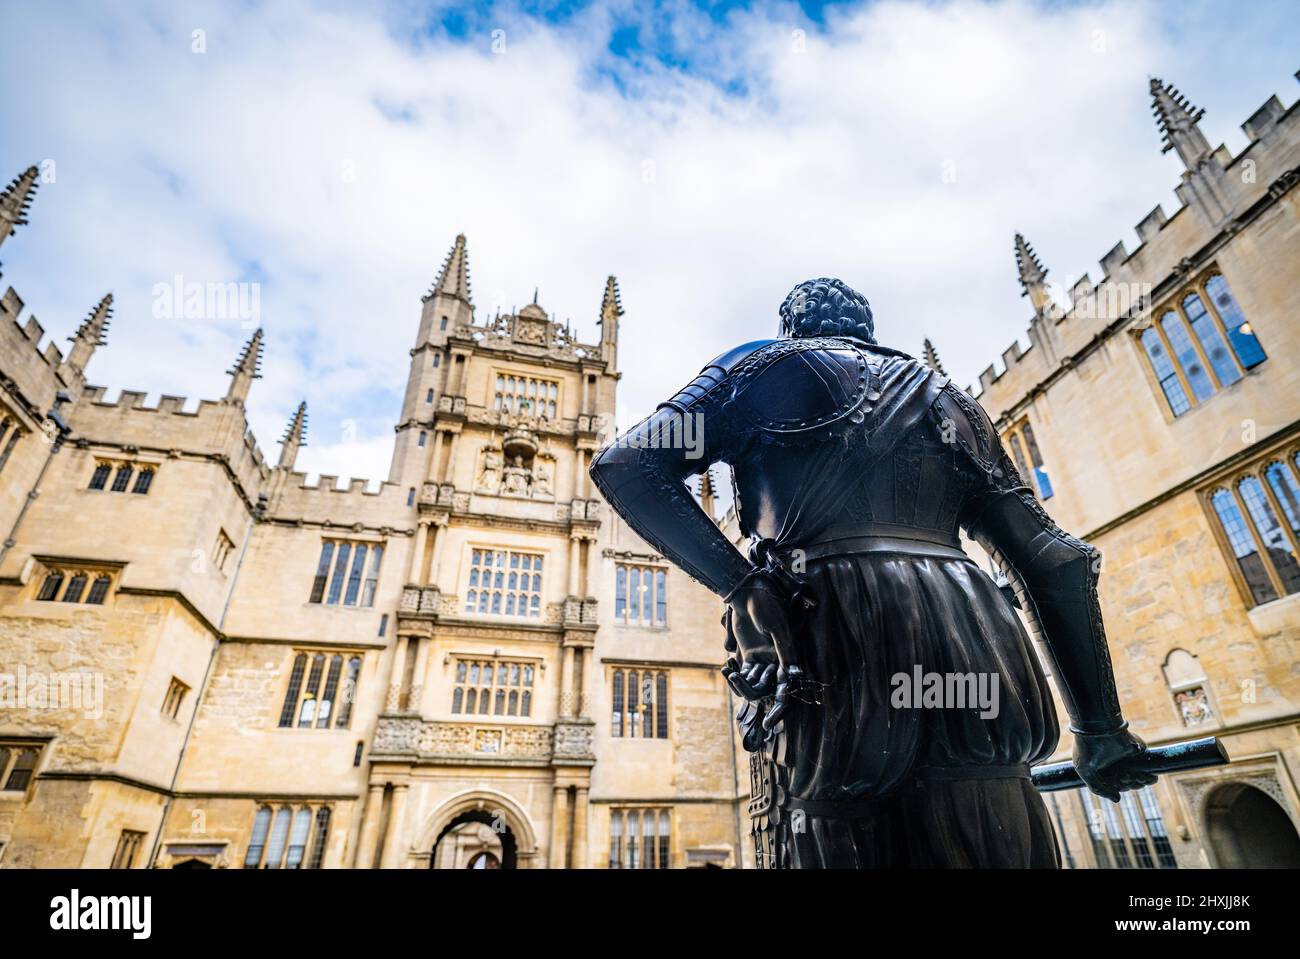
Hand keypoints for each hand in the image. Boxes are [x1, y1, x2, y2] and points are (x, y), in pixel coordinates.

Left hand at [720, 572, 805, 729]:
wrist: (747, 592)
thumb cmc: (766, 606)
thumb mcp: (777, 628)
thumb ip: (785, 651)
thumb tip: (793, 675)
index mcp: (789, 658)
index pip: (786, 690)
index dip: (780, 708)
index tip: (769, 723)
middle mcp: (777, 663)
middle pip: (767, 691)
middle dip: (753, 694)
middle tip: (738, 684)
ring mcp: (762, 661)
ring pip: (753, 685)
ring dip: (741, 684)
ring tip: (730, 672)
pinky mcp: (748, 656)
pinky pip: (742, 675)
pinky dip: (733, 674)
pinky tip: (726, 666)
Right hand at [1072, 725, 1157, 801]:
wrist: (1098, 728)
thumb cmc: (1087, 749)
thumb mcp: (1085, 771)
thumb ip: (1098, 788)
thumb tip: (1117, 800)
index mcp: (1104, 769)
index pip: (1115, 787)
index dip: (1116, 789)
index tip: (1116, 785)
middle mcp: (1118, 765)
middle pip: (1129, 785)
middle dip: (1129, 785)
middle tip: (1124, 777)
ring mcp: (1130, 760)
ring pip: (1141, 780)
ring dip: (1139, 783)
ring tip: (1131, 776)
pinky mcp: (1141, 754)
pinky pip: (1150, 771)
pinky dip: (1149, 778)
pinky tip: (1142, 776)